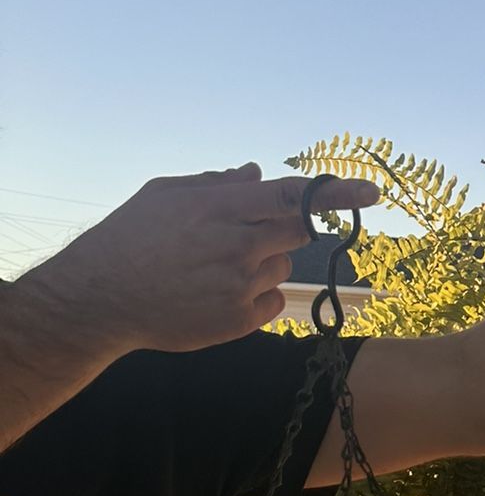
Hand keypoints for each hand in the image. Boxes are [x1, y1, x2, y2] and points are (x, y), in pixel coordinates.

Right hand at [37, 163, 379, 355]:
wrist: (101, 299)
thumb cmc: (130, 238)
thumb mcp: (165, 195)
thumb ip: (217, 184)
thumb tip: (256, 174)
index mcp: (220, 208)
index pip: (292, 195)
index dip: (335, 192)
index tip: (373, 192)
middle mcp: (237, 246)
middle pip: (298, 230)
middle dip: (287, 225)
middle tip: (248, 231)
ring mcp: (241, 286)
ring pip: (282, 264)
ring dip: (263, 260)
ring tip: (214, 266)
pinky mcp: (240, 321)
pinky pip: (273, 300)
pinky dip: (258, 294)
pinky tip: (218, 291)